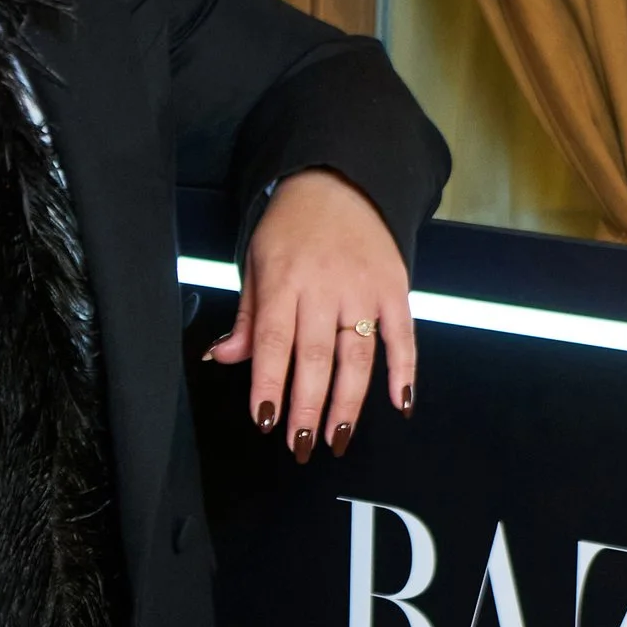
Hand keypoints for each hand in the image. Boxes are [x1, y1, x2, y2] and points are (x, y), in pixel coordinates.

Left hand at [206, 170, 415, 459]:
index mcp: (284, 279)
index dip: (270, 383)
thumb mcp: (256, 261)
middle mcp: (325, 286)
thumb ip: (247, 316)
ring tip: (336, 436)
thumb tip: (223, 356)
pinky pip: (402, 336)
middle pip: (316, 356)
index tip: (266, 419)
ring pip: (357, 355)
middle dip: (307, 405)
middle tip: (299, 444)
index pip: (275, 340)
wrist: (340, 182)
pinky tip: (400, 403)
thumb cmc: (292, 228)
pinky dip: (404, 371)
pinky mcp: (394, 289)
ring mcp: (364, 289)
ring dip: (348, 402)